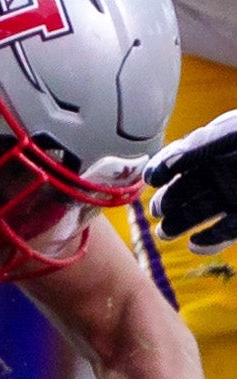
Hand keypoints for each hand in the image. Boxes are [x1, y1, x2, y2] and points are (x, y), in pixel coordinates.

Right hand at [146, 109, 236, 249]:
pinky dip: (210, 241)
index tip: (150, 180)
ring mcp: (234, 196)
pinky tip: (197, 244)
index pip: (180, 158)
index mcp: (216, 148)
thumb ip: (204, 144)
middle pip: (187, 189)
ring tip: (167, 233)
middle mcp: (222, 172)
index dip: (162, 168)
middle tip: (158, 214)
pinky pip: (225, 231)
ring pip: (200, 212)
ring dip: (181, 224)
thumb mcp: (233, 134)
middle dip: (169, 203)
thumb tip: (169, 160)